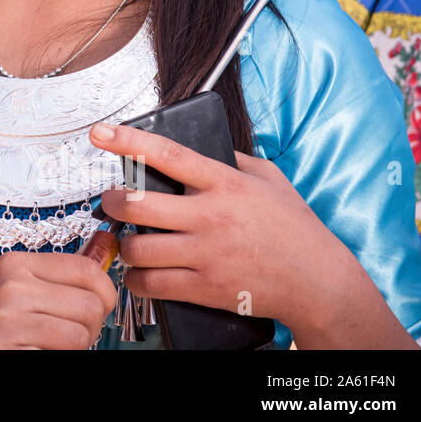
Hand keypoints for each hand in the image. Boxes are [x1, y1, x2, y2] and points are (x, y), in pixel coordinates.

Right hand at [0, 251, 116, 348]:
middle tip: (71, 332)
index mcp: (16, 264)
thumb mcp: (19, 287)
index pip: (86, 268)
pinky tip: (35, 351)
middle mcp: (10, 288)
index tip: (102, 301)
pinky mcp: (4, 348)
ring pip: (80, 335)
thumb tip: (106, 254)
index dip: (106, 290)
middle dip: (91, 326)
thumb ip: (58, 277)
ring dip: (75, 347)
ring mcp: (6, 320)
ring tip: (52, 344)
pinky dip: (55, 357)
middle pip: (90, 305)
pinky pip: (59, 355)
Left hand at [88, 120, 359, 334]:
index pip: (168, 154)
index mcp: (225, 183)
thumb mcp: (270, 180)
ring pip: (137, 248)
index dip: (128, 141)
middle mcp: (210, 216)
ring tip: (128, 240)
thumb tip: (202, 145)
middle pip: (137, 205)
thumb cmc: (295, 229)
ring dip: (124, 245)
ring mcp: (206, 254)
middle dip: (111, 202)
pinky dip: (136, 279)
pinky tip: (140, 273)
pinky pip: (151, 284)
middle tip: (110, 202)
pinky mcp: (205, 287)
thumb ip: (233, 160)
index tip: (100, 133)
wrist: (320, 283)